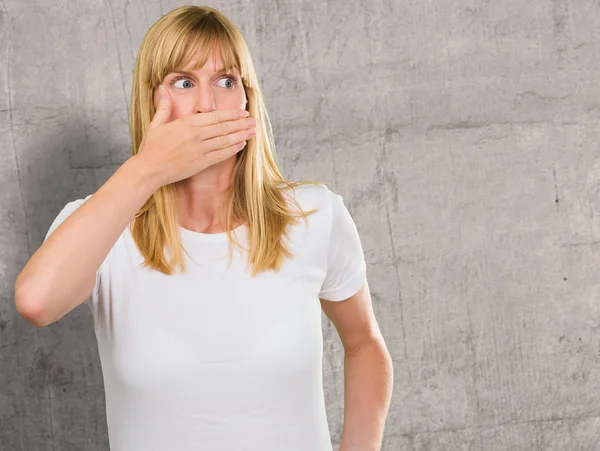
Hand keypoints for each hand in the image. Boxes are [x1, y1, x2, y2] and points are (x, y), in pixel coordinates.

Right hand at [135, 85, 255, 187]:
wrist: (149, 169)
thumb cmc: (151, 147)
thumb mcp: (156, 124)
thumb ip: (163, 107)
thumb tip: (162, 88)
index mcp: (187, 123)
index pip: (215, 116)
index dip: (231, 114)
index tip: (242, 113)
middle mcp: (196, 135)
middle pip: (224, 127)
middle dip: (241, 124)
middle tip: (254, 122)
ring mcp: (200, 150)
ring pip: (225, 140)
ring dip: (241, 136)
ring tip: (253, 132)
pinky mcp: (201, 163)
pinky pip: (221, 155)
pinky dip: (232, 149)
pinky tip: (241, 145)